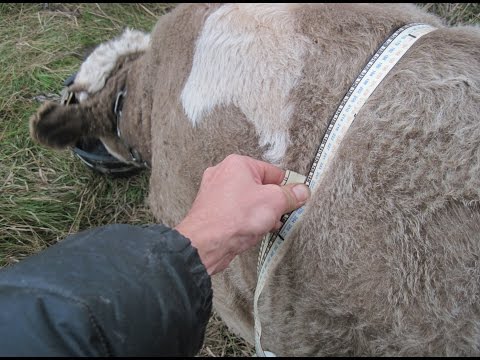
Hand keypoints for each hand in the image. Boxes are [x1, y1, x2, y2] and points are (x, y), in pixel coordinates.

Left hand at [174, 154, 310, 274]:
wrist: (206, 244)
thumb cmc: (235, 217)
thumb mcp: (273, 202)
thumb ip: (291, 195)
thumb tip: (303, 191)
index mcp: (238, 164)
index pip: (273, 172)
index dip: (287, 188)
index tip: (296, 200)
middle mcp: (223, 174)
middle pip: (260, 186)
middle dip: (273, 202)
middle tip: (282, 215)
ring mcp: (215, 193)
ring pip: (248, 200)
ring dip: (261, 213)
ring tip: (267, 225)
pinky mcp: (212, 210)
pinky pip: (236, 211)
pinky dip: (246, 220)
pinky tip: (253, 231)